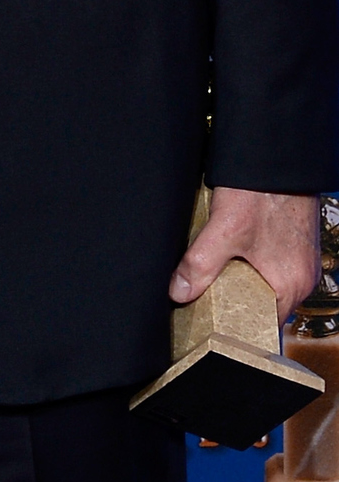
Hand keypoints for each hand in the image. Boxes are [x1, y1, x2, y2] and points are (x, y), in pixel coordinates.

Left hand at [170, 186, 319, 322]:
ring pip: (265, 284)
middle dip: (234, 303)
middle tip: (203, 299)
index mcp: (290, 285)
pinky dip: (251, 264)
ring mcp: (299, 260)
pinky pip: (270, 266)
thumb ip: (200, 264)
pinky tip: (231, 252)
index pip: (263, 326)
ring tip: (214, 275)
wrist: (278, 155)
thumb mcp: (224, 229)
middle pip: (263, 306)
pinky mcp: (293, 244)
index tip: (209, 325)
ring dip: (241, 281)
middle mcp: (301, 277)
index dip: (235, 326)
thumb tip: (179, 292)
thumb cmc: (262, 189)